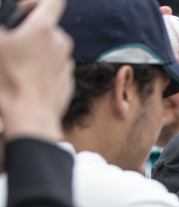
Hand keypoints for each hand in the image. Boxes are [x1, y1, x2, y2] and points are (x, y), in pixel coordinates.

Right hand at [0, 0, 73, 142]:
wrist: (30, 118)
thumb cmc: (9, 81)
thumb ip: (2, 27)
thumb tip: (5, 27)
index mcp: (43, 29)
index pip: (51, 1)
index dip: (34, 1)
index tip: (21, 10)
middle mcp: (61, 44)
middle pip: (48, 26)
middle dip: (30, 30)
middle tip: (11, 43)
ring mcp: (66, 64)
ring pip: (52, 48)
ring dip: (36, 50)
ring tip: (17, 64)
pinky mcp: (68, 81)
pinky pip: (55, 67)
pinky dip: (43, 68)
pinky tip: (27, 79)